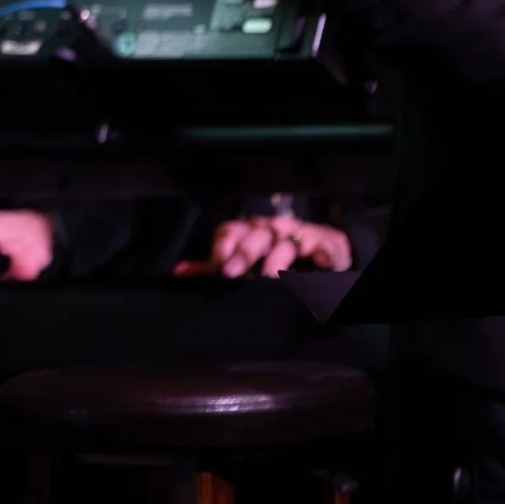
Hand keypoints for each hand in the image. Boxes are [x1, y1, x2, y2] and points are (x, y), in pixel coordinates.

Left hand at [176, 215, 353, 278]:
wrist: (323, 246)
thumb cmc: (277, 251)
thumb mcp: (245, 257)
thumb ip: (214, 265)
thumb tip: (180, 271)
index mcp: (250, 230)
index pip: (231, 231)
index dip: (222, 248)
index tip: (217, 268)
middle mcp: (271, 229)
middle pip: (255, 235)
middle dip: (243, 253)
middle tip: (233, 272)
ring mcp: (298, 235)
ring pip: (285, 242)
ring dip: (276, 257)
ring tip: (269, 274)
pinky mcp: (324, 246)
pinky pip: (323, 249)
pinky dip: (321, 256)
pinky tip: (319, 265)